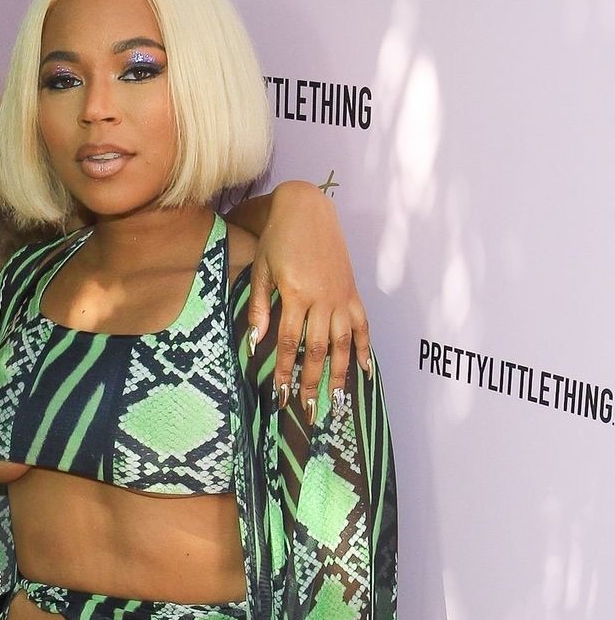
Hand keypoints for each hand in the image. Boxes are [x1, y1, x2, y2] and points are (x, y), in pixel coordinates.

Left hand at [247, 181, 370, 417]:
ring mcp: (341, 296)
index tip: (281, 396)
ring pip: (343, 343)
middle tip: (310, 411)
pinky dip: (364, 348)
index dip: (284, 371)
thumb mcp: (260, 270)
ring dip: (339, 374)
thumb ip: (259, 307)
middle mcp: (322, 298)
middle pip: (318, 350)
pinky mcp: (352, 292)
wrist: (307, 209)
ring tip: (337, 402)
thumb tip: (254, 343)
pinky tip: (365, 371)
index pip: (288, 342)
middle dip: (313, 382)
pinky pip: (362, 325)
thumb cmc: (277, 239)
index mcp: (296, 294)